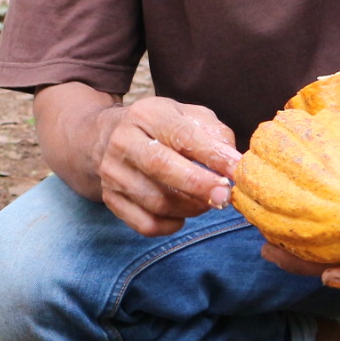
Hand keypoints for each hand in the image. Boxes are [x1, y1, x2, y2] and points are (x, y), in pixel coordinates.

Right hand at [91, 97, 242, 238]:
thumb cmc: (158, 129)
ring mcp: (112, 173)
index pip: (182, 135)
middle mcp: (123, 141)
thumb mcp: (185, 116)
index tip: (236, 170)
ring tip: (206, 201)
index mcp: (147, 115)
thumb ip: (214, 133)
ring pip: (156, 201)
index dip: (212, 155)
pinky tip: (181, 214)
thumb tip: (232, 162)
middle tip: (225, 196)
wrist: (103, 138)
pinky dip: (171, 225)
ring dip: (190, 208)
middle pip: (161, 167)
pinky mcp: (110, 199)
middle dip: (199, 185)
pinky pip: (146, 224)